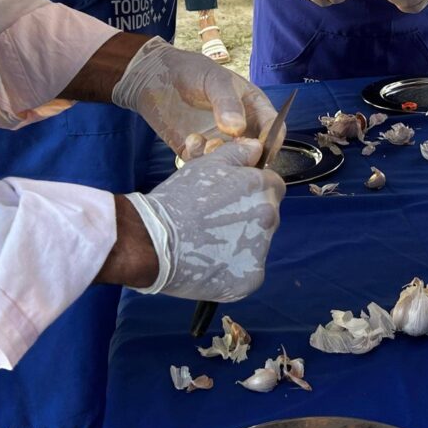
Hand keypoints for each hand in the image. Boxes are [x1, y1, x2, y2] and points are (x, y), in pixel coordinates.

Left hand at [109, 37, 275, 155]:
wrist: (156, 77)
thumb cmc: (192, 71)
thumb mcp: (214, 79)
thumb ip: (227, 102)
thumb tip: (237, 129)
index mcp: (253, 108)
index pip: (274, 128)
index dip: (273, 140)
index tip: (261, 147)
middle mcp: (241, 128)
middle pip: (256, 152)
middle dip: (248, 157)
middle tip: (233, 150)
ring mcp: (220, 141)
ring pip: (231, 163)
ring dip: (223, 159)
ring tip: (208, 144)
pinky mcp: (198, 151)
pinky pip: (206, 164)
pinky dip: (200, 158)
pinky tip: (191, 141)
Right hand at [125, 139, 285, 301]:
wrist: (153, 240)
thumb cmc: (179, 198)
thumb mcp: (207, 164)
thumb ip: (238, 153)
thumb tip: (257, 148)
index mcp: (262, 189)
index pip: (274, 187)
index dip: (253, 190)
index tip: (232, 198)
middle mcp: (269, 219)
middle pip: (267, 216)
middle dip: (249, 216)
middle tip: (216, 221)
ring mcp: (261, 252)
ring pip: (258, 245)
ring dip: (241, 244)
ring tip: (210, 243)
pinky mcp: (250, 279)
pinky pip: (248, 271)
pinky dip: (234, 269)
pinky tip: (211, 263)